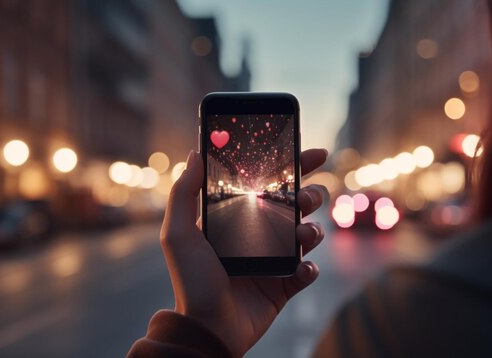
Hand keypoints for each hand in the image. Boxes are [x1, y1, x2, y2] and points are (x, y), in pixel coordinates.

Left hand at [161, 148, 327, 356]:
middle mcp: (259, 235)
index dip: (291, 167)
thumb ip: (184, 193)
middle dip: (310, 195)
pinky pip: (308, 271)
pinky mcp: (285, 285)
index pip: (267, 185)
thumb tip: (195, 153)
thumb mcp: (178, 233)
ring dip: (313, 230)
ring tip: (302, 235)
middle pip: (295, 205)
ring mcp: (274, 260)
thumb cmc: (191, 280)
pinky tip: (300, 269)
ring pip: (308, 233)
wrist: (208, 327)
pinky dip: (309, 269)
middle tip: (305, 198)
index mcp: (238, 219)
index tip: (312, 153)